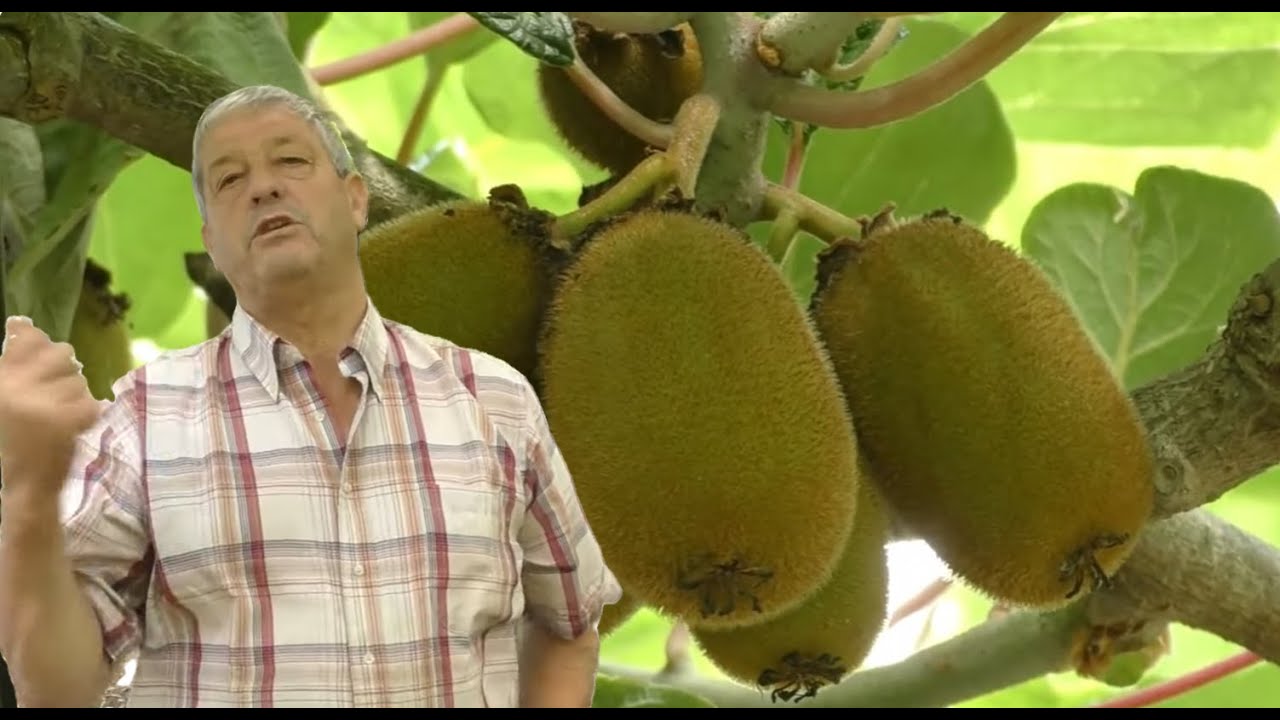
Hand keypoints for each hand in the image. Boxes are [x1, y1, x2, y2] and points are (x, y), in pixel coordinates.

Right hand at [0, 316, 102, 489]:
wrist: (23, 485)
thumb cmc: (9, 441)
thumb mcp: (3, 399)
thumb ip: (12, 364)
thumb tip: (22, 324)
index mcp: (1, 381)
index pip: (28, 339)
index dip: (36, 339)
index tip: (35, 343)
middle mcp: (17, 387)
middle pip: (61, 354)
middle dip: (64, 370)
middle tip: (55, 391)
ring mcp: (43, 403)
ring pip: (79, 380)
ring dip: (74, 395)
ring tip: (57, 415)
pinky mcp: (67, 420)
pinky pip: (90, 402)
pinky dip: (86, 414)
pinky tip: (70, 428)